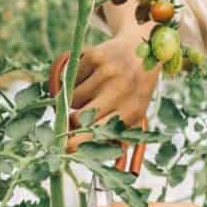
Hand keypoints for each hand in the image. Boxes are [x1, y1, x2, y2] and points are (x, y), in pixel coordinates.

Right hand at [68, 25, 159, 151]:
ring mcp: (108, 72)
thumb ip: (116, 137)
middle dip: (70, 122)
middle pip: (79, 118)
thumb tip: (90, 157)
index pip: (98, 134)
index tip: (64, 148)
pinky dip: (75, 81)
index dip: (77, 143)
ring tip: (91, 93)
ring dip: (75, 100)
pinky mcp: (95, 56)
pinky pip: (71, 78)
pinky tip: (91, 76)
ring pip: (73, 98)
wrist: (141, 49)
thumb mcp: (133, 112)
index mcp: (132, 111)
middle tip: (69, 120)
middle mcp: (121, 91)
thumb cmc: (134, 89)